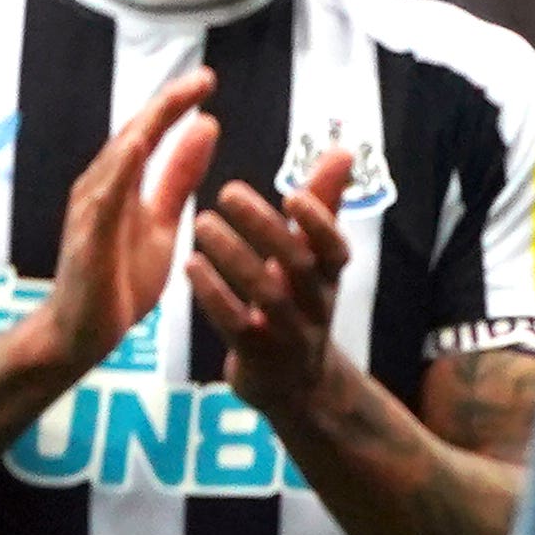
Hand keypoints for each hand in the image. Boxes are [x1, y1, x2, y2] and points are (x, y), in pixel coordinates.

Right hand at [0, 70, 214, 393]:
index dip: (175, 106)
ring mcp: (90, 210)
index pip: (149, 135)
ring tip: (178, 98)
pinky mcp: (87, 236)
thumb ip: (178, 177)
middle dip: (166, 105)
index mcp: (122, 184)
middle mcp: (101, 188)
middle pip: (133, 135)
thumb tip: (204, 129)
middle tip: (203, 78)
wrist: (85, 330)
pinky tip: (138, 146)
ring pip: (116, 158)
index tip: (208, 81)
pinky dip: (119, 168)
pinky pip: (102, 196)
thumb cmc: (121, 277)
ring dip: (146, 125)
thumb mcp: (161, 220)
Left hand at [181, 145, 364, 420]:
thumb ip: (325, 204)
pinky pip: (235, 323)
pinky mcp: (256, 353)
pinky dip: (213, 294)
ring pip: (266, 294)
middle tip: (226, 192)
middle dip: (265, 228)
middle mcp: (314, 304)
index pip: (335, 248)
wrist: (295, 384)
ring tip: (201, 223)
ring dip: (234, 256)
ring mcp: (287, 332)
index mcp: (328, 277)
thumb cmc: (299, 305)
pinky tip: (189, 266)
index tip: (293, 194)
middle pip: (297, 265)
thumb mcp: (316, 259)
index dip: (319, 224)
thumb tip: (345, 150)